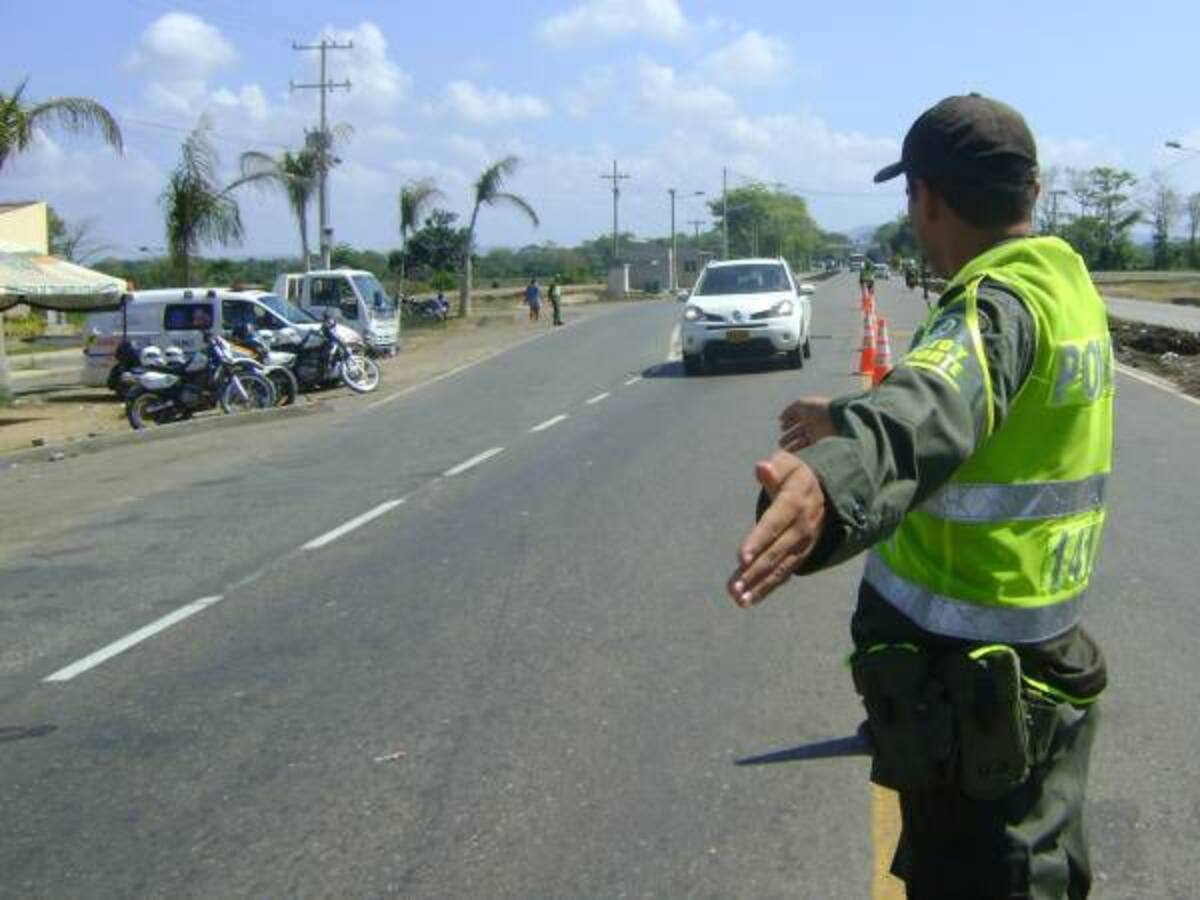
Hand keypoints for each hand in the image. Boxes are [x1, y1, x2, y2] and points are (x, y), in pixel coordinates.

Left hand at [727, 452, 826, 607]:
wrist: (827, 489)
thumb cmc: (796, 475)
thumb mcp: (788, 464)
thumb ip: (774, 469)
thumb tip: (761, 467)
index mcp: (794, 502)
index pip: (774, 524)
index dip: (758, 541)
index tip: (740, 558)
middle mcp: (801, 526)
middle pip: (775, 552)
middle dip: (754, 571)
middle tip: (733, 588)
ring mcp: (803, 543)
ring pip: (780, 568)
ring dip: (759, 585)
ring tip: (739, 600)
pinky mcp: (801, 554)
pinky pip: (784, 573)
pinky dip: (767, 587)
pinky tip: (749, 600)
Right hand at [778, 396, 833, 451]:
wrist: (834, 418)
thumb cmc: (817, 409)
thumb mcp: (800, 405)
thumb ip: (789, 411)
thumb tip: (780, 419)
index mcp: (807, 412)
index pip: (795, 418)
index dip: (788, 422)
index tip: (782, 427)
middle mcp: (811, 422)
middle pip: (797, 431)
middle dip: (788, 437)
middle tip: (780, 443)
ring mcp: (814, 432)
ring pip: (800, 440)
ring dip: (791, 445)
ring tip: (782, 448)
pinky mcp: (818, 441)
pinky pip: (806, 446)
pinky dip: (798, 449)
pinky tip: (789, 451)